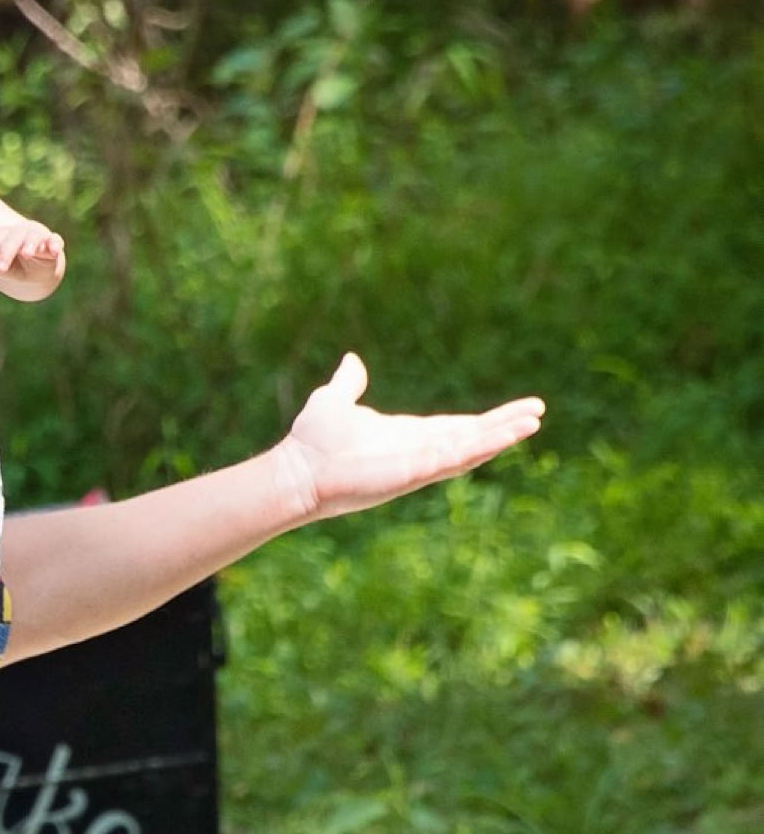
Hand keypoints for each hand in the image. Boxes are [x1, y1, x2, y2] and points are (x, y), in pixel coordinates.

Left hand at [0, 219, 65, 295]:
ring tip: (26, 253)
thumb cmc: (17, 268)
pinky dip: (55, 244)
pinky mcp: (54, 244)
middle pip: (14, 238)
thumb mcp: (7, 271)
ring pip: (34, 237)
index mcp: (7, 236)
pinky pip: (55, 241)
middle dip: (7, 252)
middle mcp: (22, 233)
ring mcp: (39, 237)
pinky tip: (53, 251)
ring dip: (30, 244)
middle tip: (0, 268)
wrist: (38, 270)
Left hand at [278, 353, 545, 521]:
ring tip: (533, 423)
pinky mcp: (413, 472)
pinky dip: (479, 448)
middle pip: (472, 437)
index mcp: (408, 435)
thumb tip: (352, 361)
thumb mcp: (335, 400)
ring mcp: (418, 463)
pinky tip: (504, 437)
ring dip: (501, 437)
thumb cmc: (312, 442)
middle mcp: (419, 450)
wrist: (295, 470)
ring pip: (470, 450)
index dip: (486, 420)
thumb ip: (349, 383)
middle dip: (504, 427)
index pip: (457, 426)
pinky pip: (453, 459)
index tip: (516, 410)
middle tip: (538, 414)